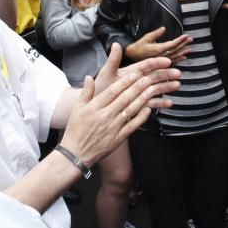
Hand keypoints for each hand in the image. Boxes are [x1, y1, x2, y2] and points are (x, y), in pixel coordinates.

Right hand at [61, 44, 179, 165]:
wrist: (76, 153)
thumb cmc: (76, 130)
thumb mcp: (77, 109)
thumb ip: (85, 92)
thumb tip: (89, 77)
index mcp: (95, 107)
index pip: (112, 91)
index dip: (124, 82)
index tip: (134, 74)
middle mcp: (105, 116)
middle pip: (124, 99)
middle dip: (137, 87)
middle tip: (147, 78)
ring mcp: (113, 127)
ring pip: (131, 110)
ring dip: (142, 99)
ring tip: (151, 90)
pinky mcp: (118, 138)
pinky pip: (132, 126)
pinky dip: (141, 118)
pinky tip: (149, 110)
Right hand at [124, 26, 191, 63]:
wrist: (131, 56)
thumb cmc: (138, 47)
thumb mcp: (146, 38)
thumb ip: (155, 33)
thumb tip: (163, 28)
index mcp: (158, 49)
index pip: (172, 44)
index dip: (180, 40)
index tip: (186, 36)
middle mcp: (162, 55)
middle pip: (175, 50)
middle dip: (184, 44)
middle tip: (191, 39)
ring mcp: (161, 60)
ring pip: (175, 56)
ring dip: (183, 52)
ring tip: (190, 48)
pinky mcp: (160, 62)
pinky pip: (172, 61)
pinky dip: (179, 59)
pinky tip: (184, 57)